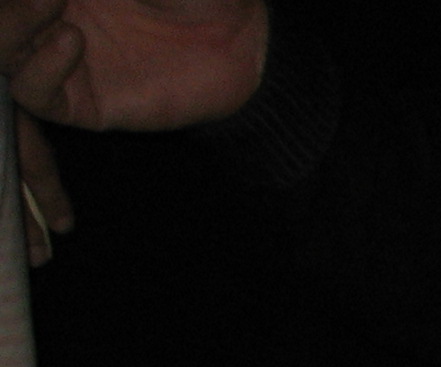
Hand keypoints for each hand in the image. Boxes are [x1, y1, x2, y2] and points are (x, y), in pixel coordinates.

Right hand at [1, 0, 265, 130]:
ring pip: (3, 51)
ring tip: (53, 1)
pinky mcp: (85, 105)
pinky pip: (35, 95)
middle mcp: (48, 20)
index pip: (7, 0)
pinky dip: (39, 69)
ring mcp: (62, 61)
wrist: (240, 35)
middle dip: (9, 8)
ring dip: (14, 25)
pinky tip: (72, 41)